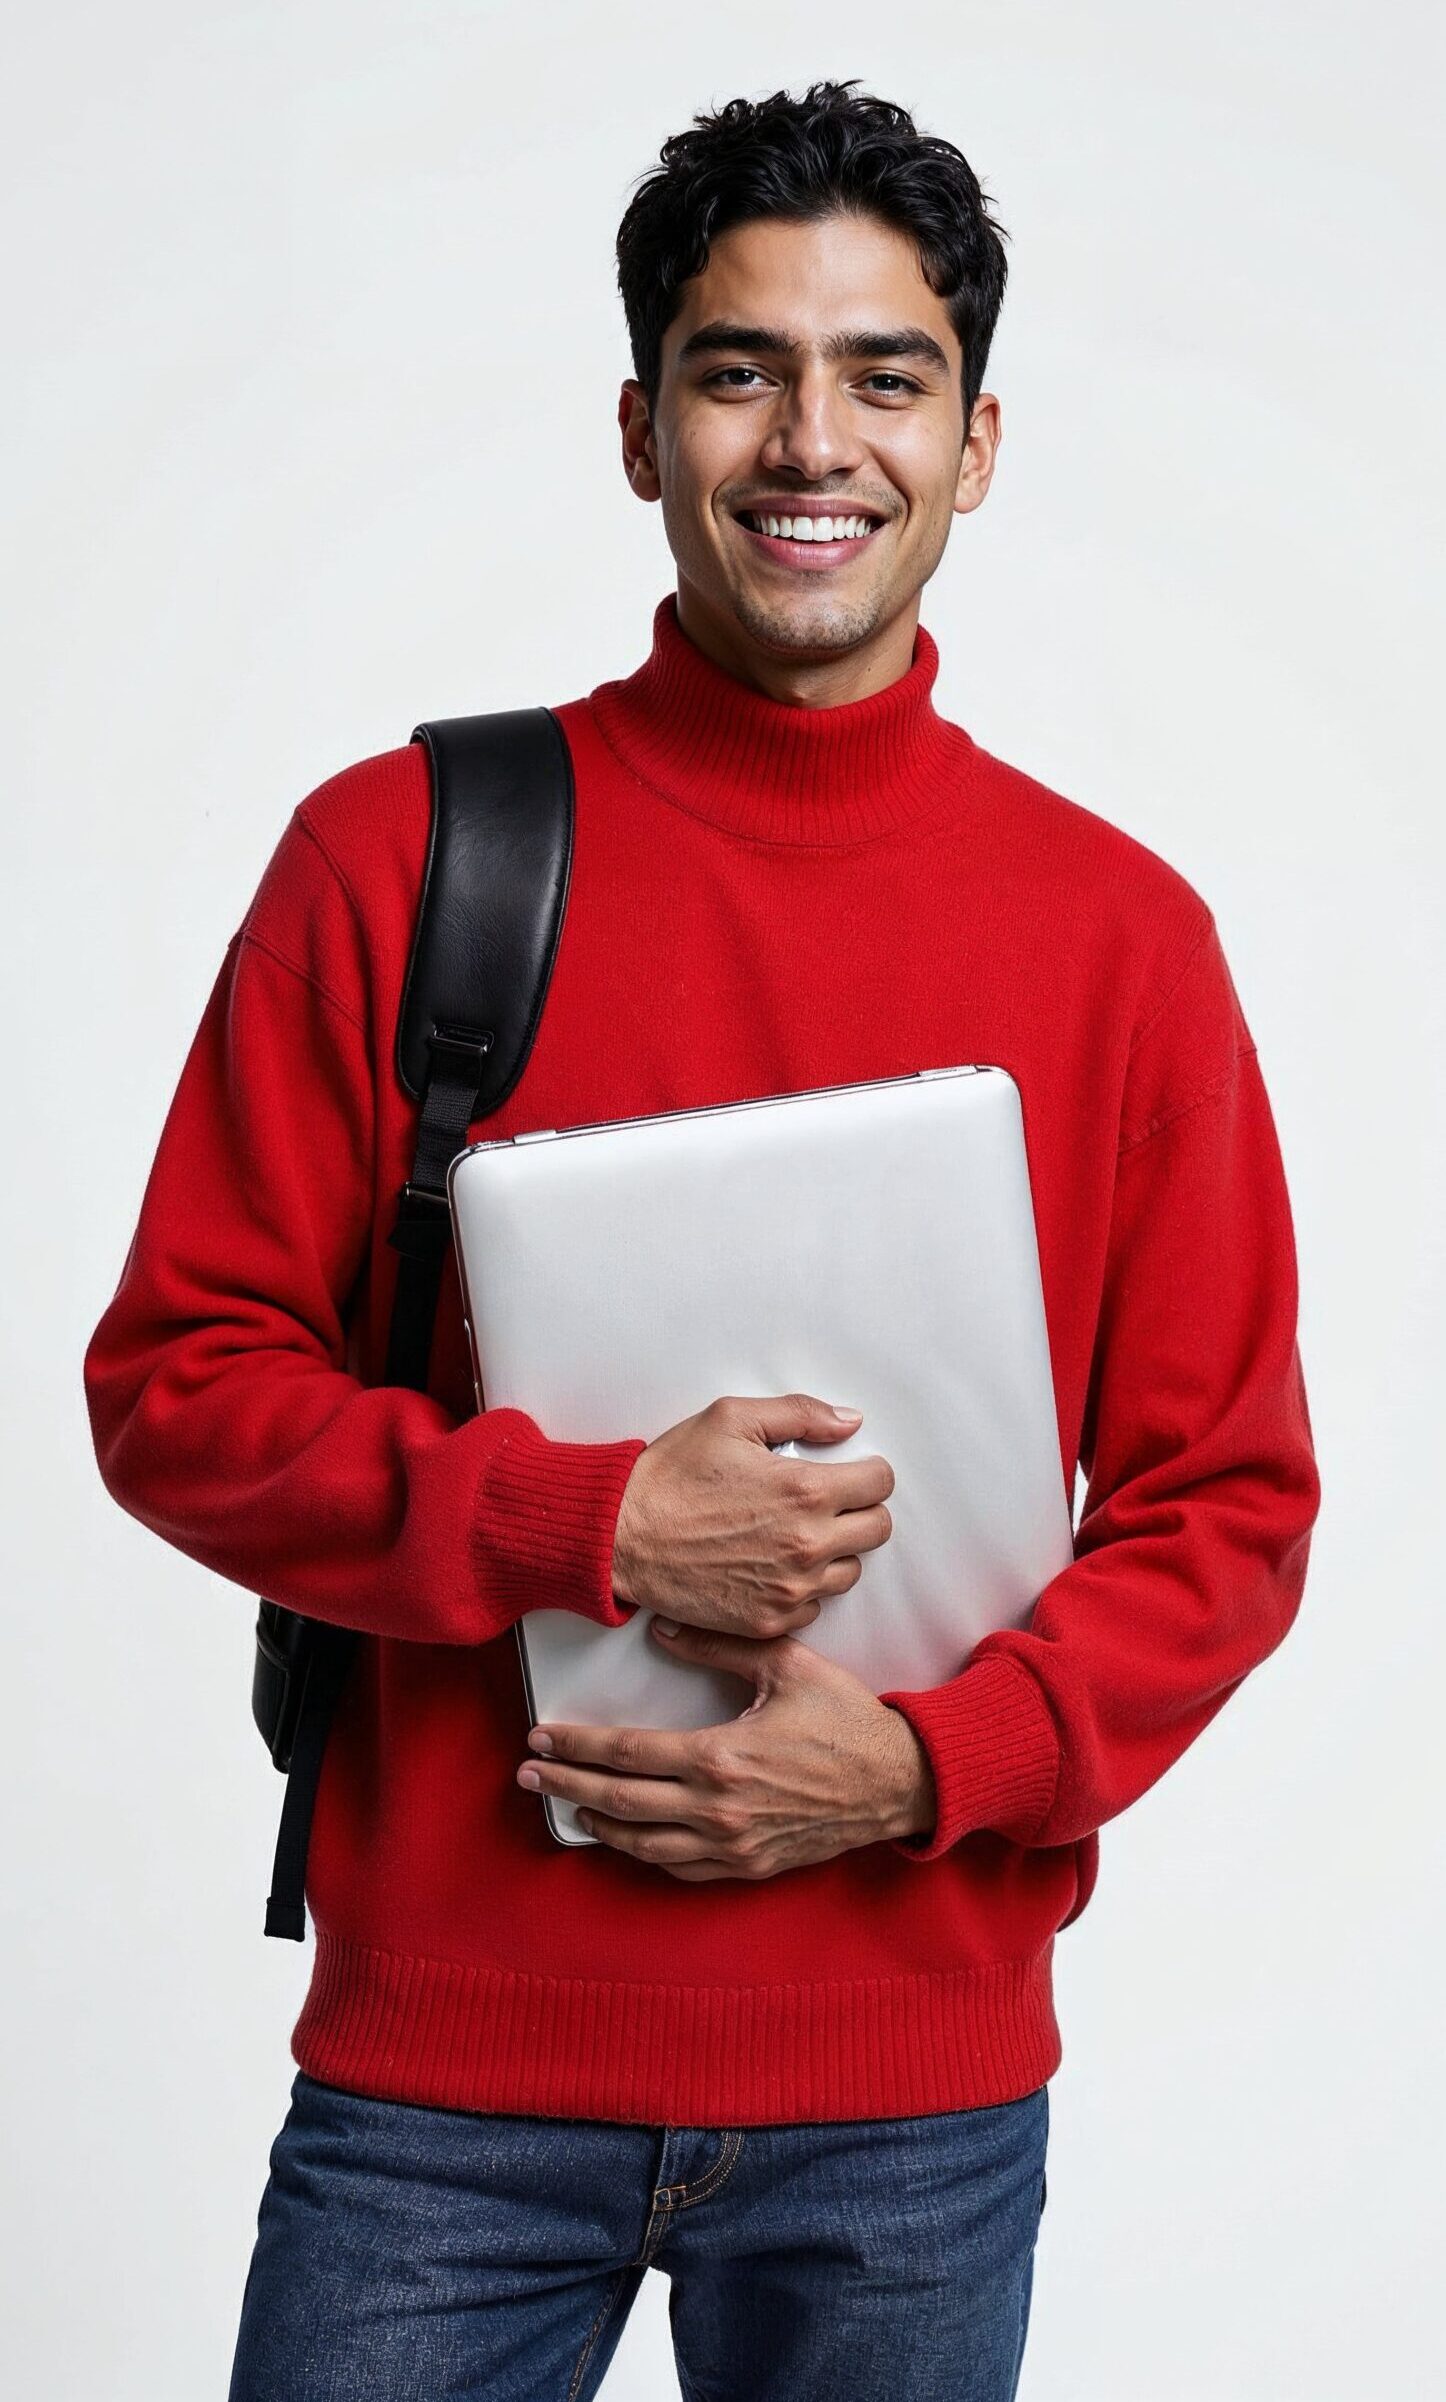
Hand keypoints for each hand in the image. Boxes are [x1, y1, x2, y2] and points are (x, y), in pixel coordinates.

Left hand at [514, 1613, 935, 1877]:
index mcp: (720, 1756)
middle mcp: (717, 1809)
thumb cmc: (845, 1718)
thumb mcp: (786, 1664)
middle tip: (528, 1775)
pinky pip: (680, 1867)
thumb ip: (718, 1646)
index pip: (627, 1752)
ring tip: (567, 1803)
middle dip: (566, 1784)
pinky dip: (643, 1853)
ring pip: (643, 1842)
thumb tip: (661, 1629)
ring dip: (597, 1822)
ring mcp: (732, 1845)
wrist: (899, 1781)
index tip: (542, 1738)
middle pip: (620, 1800)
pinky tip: (626, 1836)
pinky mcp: (749, 1866)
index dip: (577, 1745)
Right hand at [611, 1392, 894, 1642]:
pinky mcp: (769, 1621)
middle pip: (877, 1530)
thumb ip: (800, 1414)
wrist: (621, 1537)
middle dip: (859, 1509)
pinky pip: (814, 1606)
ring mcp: (790, 1589)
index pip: (880, 1484)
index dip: (867, 1471)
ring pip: (850, 1571)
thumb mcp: (731, 1419)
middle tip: (825, 1499)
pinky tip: (772, 1563)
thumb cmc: (670, 1476)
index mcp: (804, 1491)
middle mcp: (807, 1545)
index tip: (849, 1471)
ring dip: (834, 1550)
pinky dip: (802, 1586)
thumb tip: (849, 1422)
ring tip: (793, 1531)